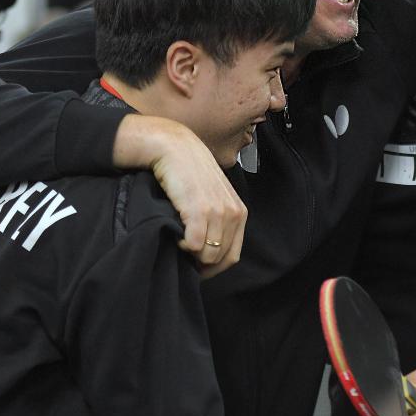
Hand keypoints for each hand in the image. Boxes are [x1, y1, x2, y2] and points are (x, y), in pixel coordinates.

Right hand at [116, 116, 245, 273]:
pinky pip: (195, 246)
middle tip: (184, 256)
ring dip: (191, 255)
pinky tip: (177, 235)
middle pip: (220, 259)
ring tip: (180, 240)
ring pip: (208, 256)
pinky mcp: (200, 210)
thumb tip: (209, 250)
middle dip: (201, 265)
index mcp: (239, 212)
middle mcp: (233, 213)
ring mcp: (218, 212)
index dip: (214, 268)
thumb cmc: (189, 173)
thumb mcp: (213, 195)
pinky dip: (183, 247)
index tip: (198, 268)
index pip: (232, 256)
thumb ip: (218, 219)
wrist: (175, 148)